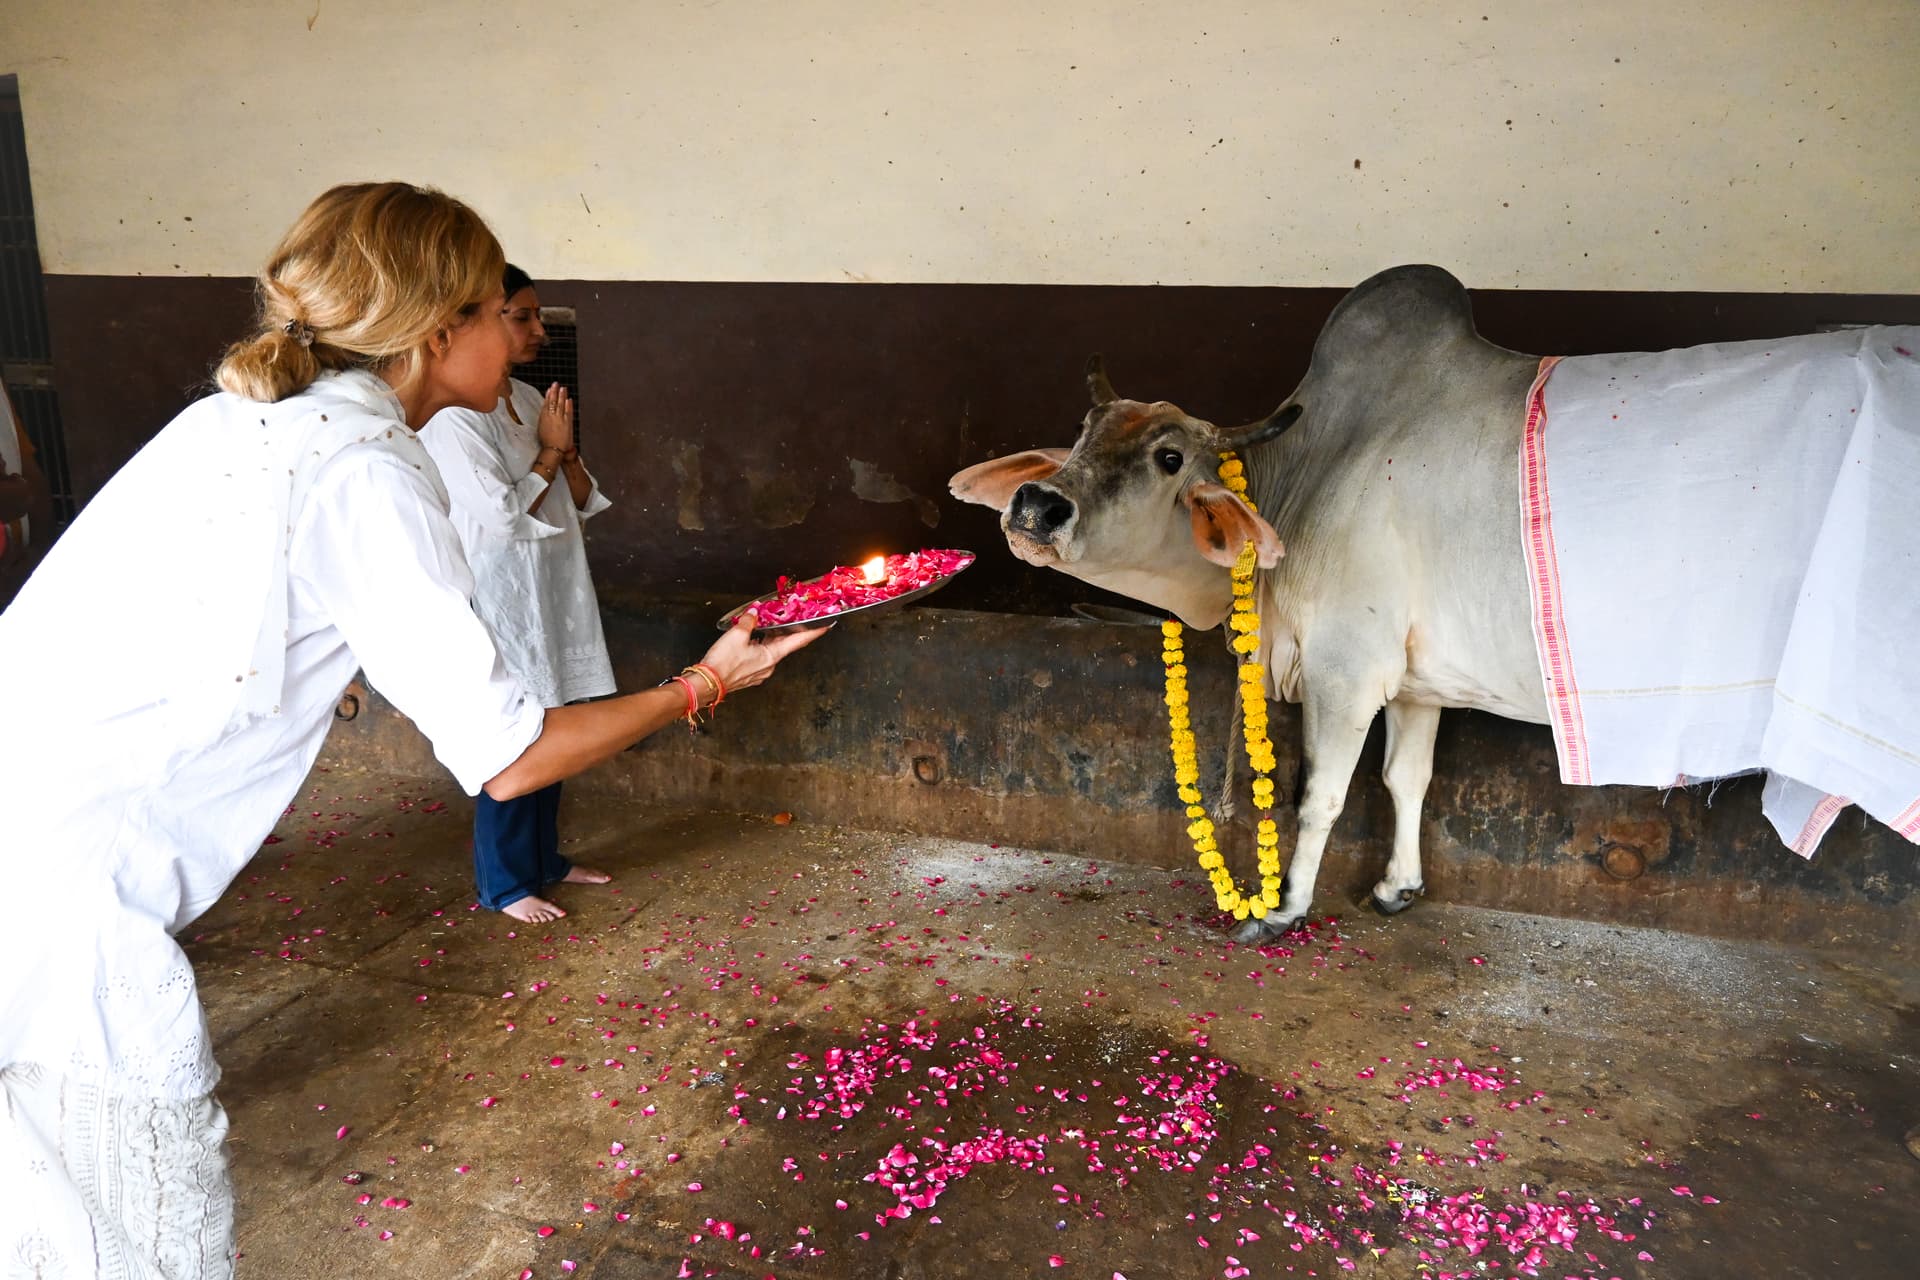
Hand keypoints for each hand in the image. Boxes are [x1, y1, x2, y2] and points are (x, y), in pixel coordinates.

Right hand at [535, 383, 572, 451]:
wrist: (554, 449)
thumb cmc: (547, 442)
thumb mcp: (542, 428)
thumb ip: (545, 420)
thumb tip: (546, 414)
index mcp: (544, 418)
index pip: (546, 404)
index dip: (548, 395)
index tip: (550, 389)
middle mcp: (552, 416)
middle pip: (553, 401)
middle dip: (555, 392)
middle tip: (556, 384)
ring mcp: (560, 419)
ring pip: (561, 405)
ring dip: (562, 396)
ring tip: (563, 388)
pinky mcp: (567, 423)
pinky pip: (568, 412)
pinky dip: (568, 405)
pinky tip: (569, 399)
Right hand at [695, 611, 829, 695]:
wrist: (707, 684)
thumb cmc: (723, 663)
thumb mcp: (737, 635)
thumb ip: (749, 622)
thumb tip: (754, 613)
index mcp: (772, 656)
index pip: (799, 641)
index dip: (814, 632)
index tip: (827, 625)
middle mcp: (769, 666)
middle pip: (785, 645)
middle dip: (789, 631)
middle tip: (795, 618)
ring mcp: (760, 672)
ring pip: (771, 651)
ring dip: (772, 638)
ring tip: (770, 624)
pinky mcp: (750, 674)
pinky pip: (761, 657)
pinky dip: (761, 646)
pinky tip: (754, 639)